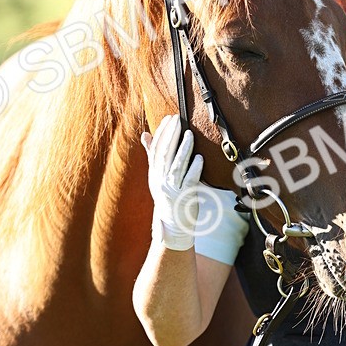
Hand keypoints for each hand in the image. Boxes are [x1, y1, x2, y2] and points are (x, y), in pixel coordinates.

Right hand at [141, 114, 203, 250]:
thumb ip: (153, 155)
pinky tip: (200, 158)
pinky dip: (194, 168)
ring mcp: (172, 189)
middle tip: (178, 120)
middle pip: (164, 155)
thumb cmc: (168, 197)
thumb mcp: (157, 176)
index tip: (168, 119)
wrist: (173, 226)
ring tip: (190, 135)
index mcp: (154, 174)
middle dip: (171, 136)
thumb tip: (145, 134)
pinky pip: (189, 181)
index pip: (155, 150)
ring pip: (176, 166)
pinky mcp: (185, 198)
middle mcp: (160, 181)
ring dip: (183, 150)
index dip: (161, 133)